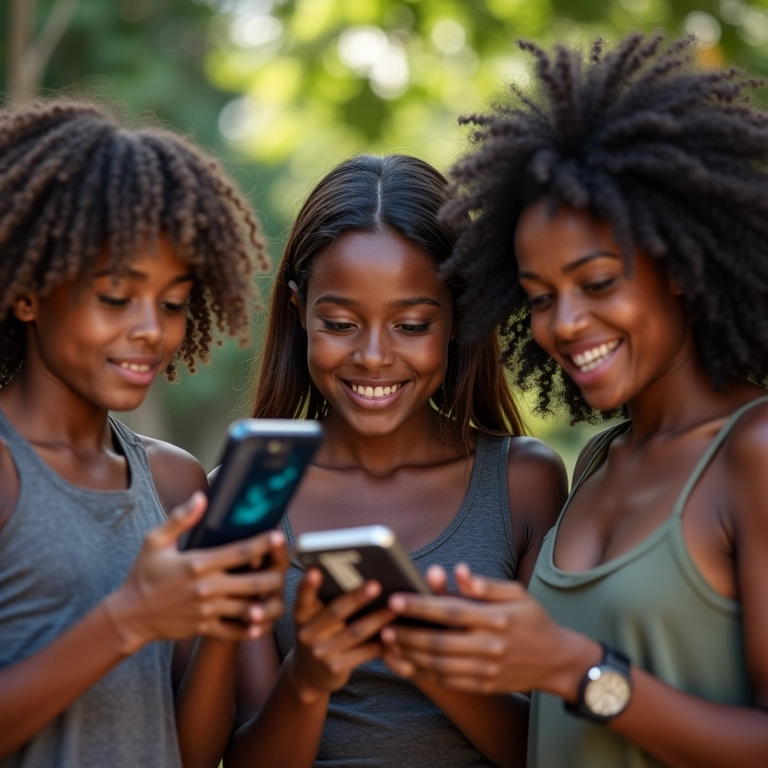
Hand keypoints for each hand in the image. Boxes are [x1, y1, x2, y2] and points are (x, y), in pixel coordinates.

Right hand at [104, 492, 288, 651]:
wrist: (130, 615)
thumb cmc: (143, 575)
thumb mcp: (155, 542)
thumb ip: (180, 519)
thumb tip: (201, 497)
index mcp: (198, 563)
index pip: (240, 552)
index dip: (264, 543)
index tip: (279, 536)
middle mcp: (206, 587)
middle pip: (254, 582)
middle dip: (275, 575)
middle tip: (285, 567)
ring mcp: (207, 610)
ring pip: (249, 608)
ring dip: (267, 601)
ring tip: (278, 592)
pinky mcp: (204, 628)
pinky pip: (234, 631)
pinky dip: (250, 628)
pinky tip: (260, 620)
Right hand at [285, 568, 395, 703]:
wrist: (309, 675)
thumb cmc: (319, 634)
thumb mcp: (313, 619)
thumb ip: (325, 601)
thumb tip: (359, 576)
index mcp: (301, 615)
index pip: (303, 597)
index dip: (307, 585)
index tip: (315, 571)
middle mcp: (307, 634)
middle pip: (335, 612)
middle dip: (357, 597)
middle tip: (375, 584)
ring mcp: (321, 653)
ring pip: (355, 632)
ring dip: (378, 619)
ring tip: (395, 608)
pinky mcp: (336, 668)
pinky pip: (364, 652)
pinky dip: (382, 642)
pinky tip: (397, 633)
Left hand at [381, 563, 590, 698]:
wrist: (556, 661)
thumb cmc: (533, 620)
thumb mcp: (517, 593)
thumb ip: (485, 584)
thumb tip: (458, 570)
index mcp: (496, 619)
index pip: (451, 611)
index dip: (420, 606)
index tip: (396, 599)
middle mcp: (491, 647)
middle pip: (440, 642)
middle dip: (408, 633)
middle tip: (384, 625)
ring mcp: (487, 670)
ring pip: (441, 665)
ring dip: (411, 654)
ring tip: (391, 642)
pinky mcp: (484, 686)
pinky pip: (450, 681)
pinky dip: (426, 672)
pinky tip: (410, 661)